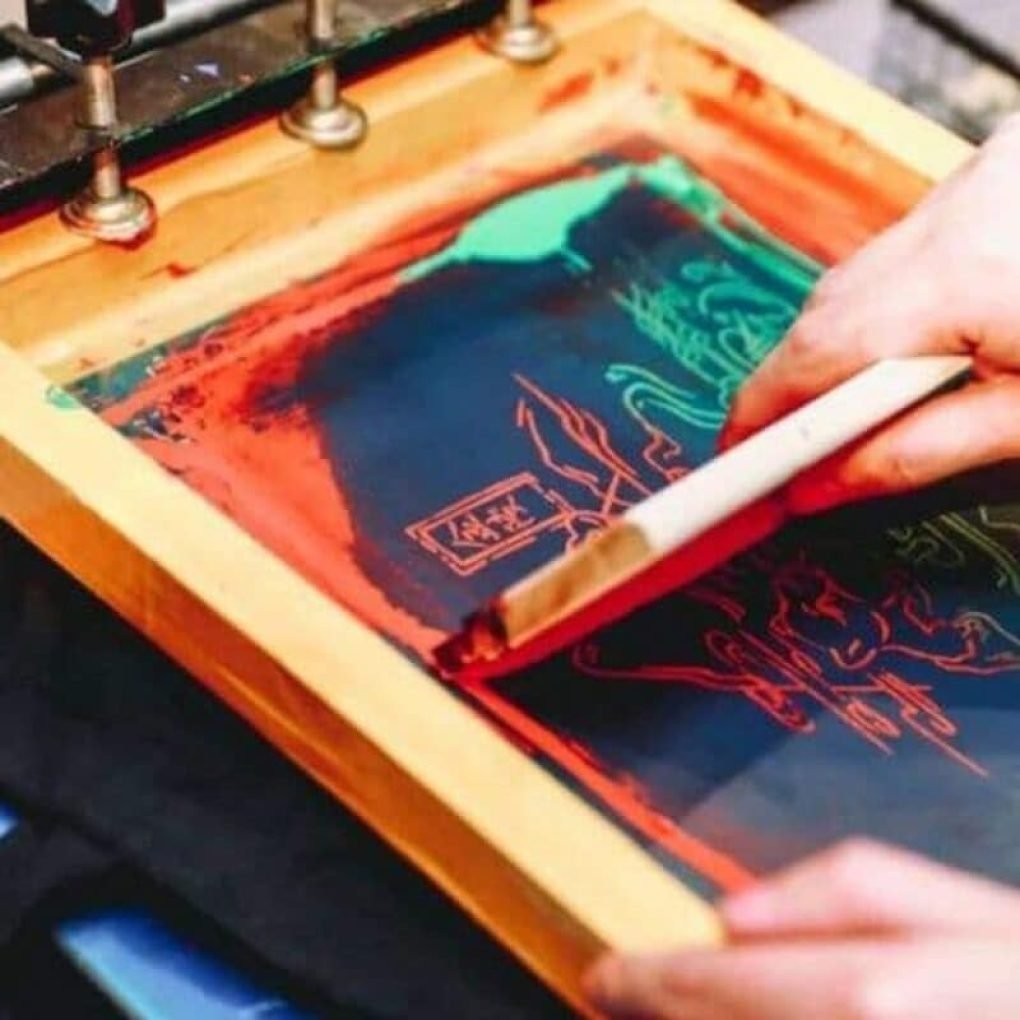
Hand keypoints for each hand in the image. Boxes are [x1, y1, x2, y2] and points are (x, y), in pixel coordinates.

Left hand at [585, 839, 1019, 1019]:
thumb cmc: (1016, 975)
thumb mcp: (952, 909)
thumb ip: (841, 890)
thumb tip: (734, 913)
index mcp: (866, 994)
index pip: (714, 984)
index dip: (644, 979)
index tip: (602, 973)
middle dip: (657, 1013)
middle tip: (615, 990)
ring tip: (661, 1009)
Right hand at [721, 115, 1019, 513]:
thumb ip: (919, 454)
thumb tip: (821, 486)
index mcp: (963, 278)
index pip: (819, 357)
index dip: (762, 416)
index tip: (732, 464)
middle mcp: (954, 213)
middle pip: (828, 311)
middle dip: (796, 387)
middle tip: (784, 451)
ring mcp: (972, 182)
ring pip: (860, 277)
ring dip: (840, 350)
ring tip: (847, 412)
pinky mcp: (989, 174)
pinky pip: (901, 251)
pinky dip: (885, 309)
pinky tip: (906, 349)